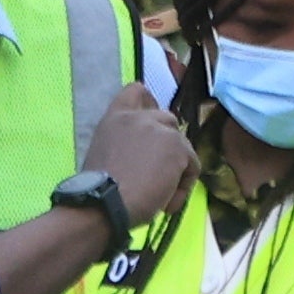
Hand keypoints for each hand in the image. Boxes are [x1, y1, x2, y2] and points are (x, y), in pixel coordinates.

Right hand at [87, 86, 196, 232]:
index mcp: (115, 118)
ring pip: (183, 146)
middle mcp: (138, 117)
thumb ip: (127, 143)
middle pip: (168, 119)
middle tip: (162, 170)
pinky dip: (182, 187)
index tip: (154, 120)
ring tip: (160, 194)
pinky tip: (165, 201)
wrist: (105, 202)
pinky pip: (192, 167)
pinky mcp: (177, 146)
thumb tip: (148, 153)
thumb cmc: (101, 189)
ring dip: (176, 170)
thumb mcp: (107, 154)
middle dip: (170, 144)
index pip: (135, 91)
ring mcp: (160, 129)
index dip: (149, 101)